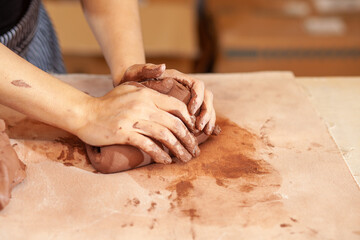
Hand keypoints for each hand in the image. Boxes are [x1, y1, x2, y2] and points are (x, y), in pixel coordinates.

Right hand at [75, 84, 198, 163]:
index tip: (193, 131)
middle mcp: (142, 105)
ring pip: (165, 135)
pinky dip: (159, 154)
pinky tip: (166, 161)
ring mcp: (133, 119)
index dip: (189, 119)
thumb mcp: (129, 89)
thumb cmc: (108, 103)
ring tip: (185, 158)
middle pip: (174, 123)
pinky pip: (148, 145)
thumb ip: (148, 90)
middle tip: (194, 150)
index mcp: (147, 94)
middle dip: (188, 139)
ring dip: (178, 149)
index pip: (176, 106)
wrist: (84, 113)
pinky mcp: (123, 133)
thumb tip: (167, 94)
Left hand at [119, 64, 216, 134]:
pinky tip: (203, 135)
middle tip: (199, 127)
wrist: (127, 88)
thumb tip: (162, 67)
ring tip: (204, 132)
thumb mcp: (136, 73)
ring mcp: (187, 99)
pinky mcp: (184, 111)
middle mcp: (186, 88)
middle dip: (206, 112)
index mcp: (178, 78)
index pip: (197, 85)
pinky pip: (200, 116)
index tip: (191, 111)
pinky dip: (204, 125)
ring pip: (206, 107)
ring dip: (208, 120)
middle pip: (207, 97)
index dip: (198, 97)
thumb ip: (148, 70)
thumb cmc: (132, 79)